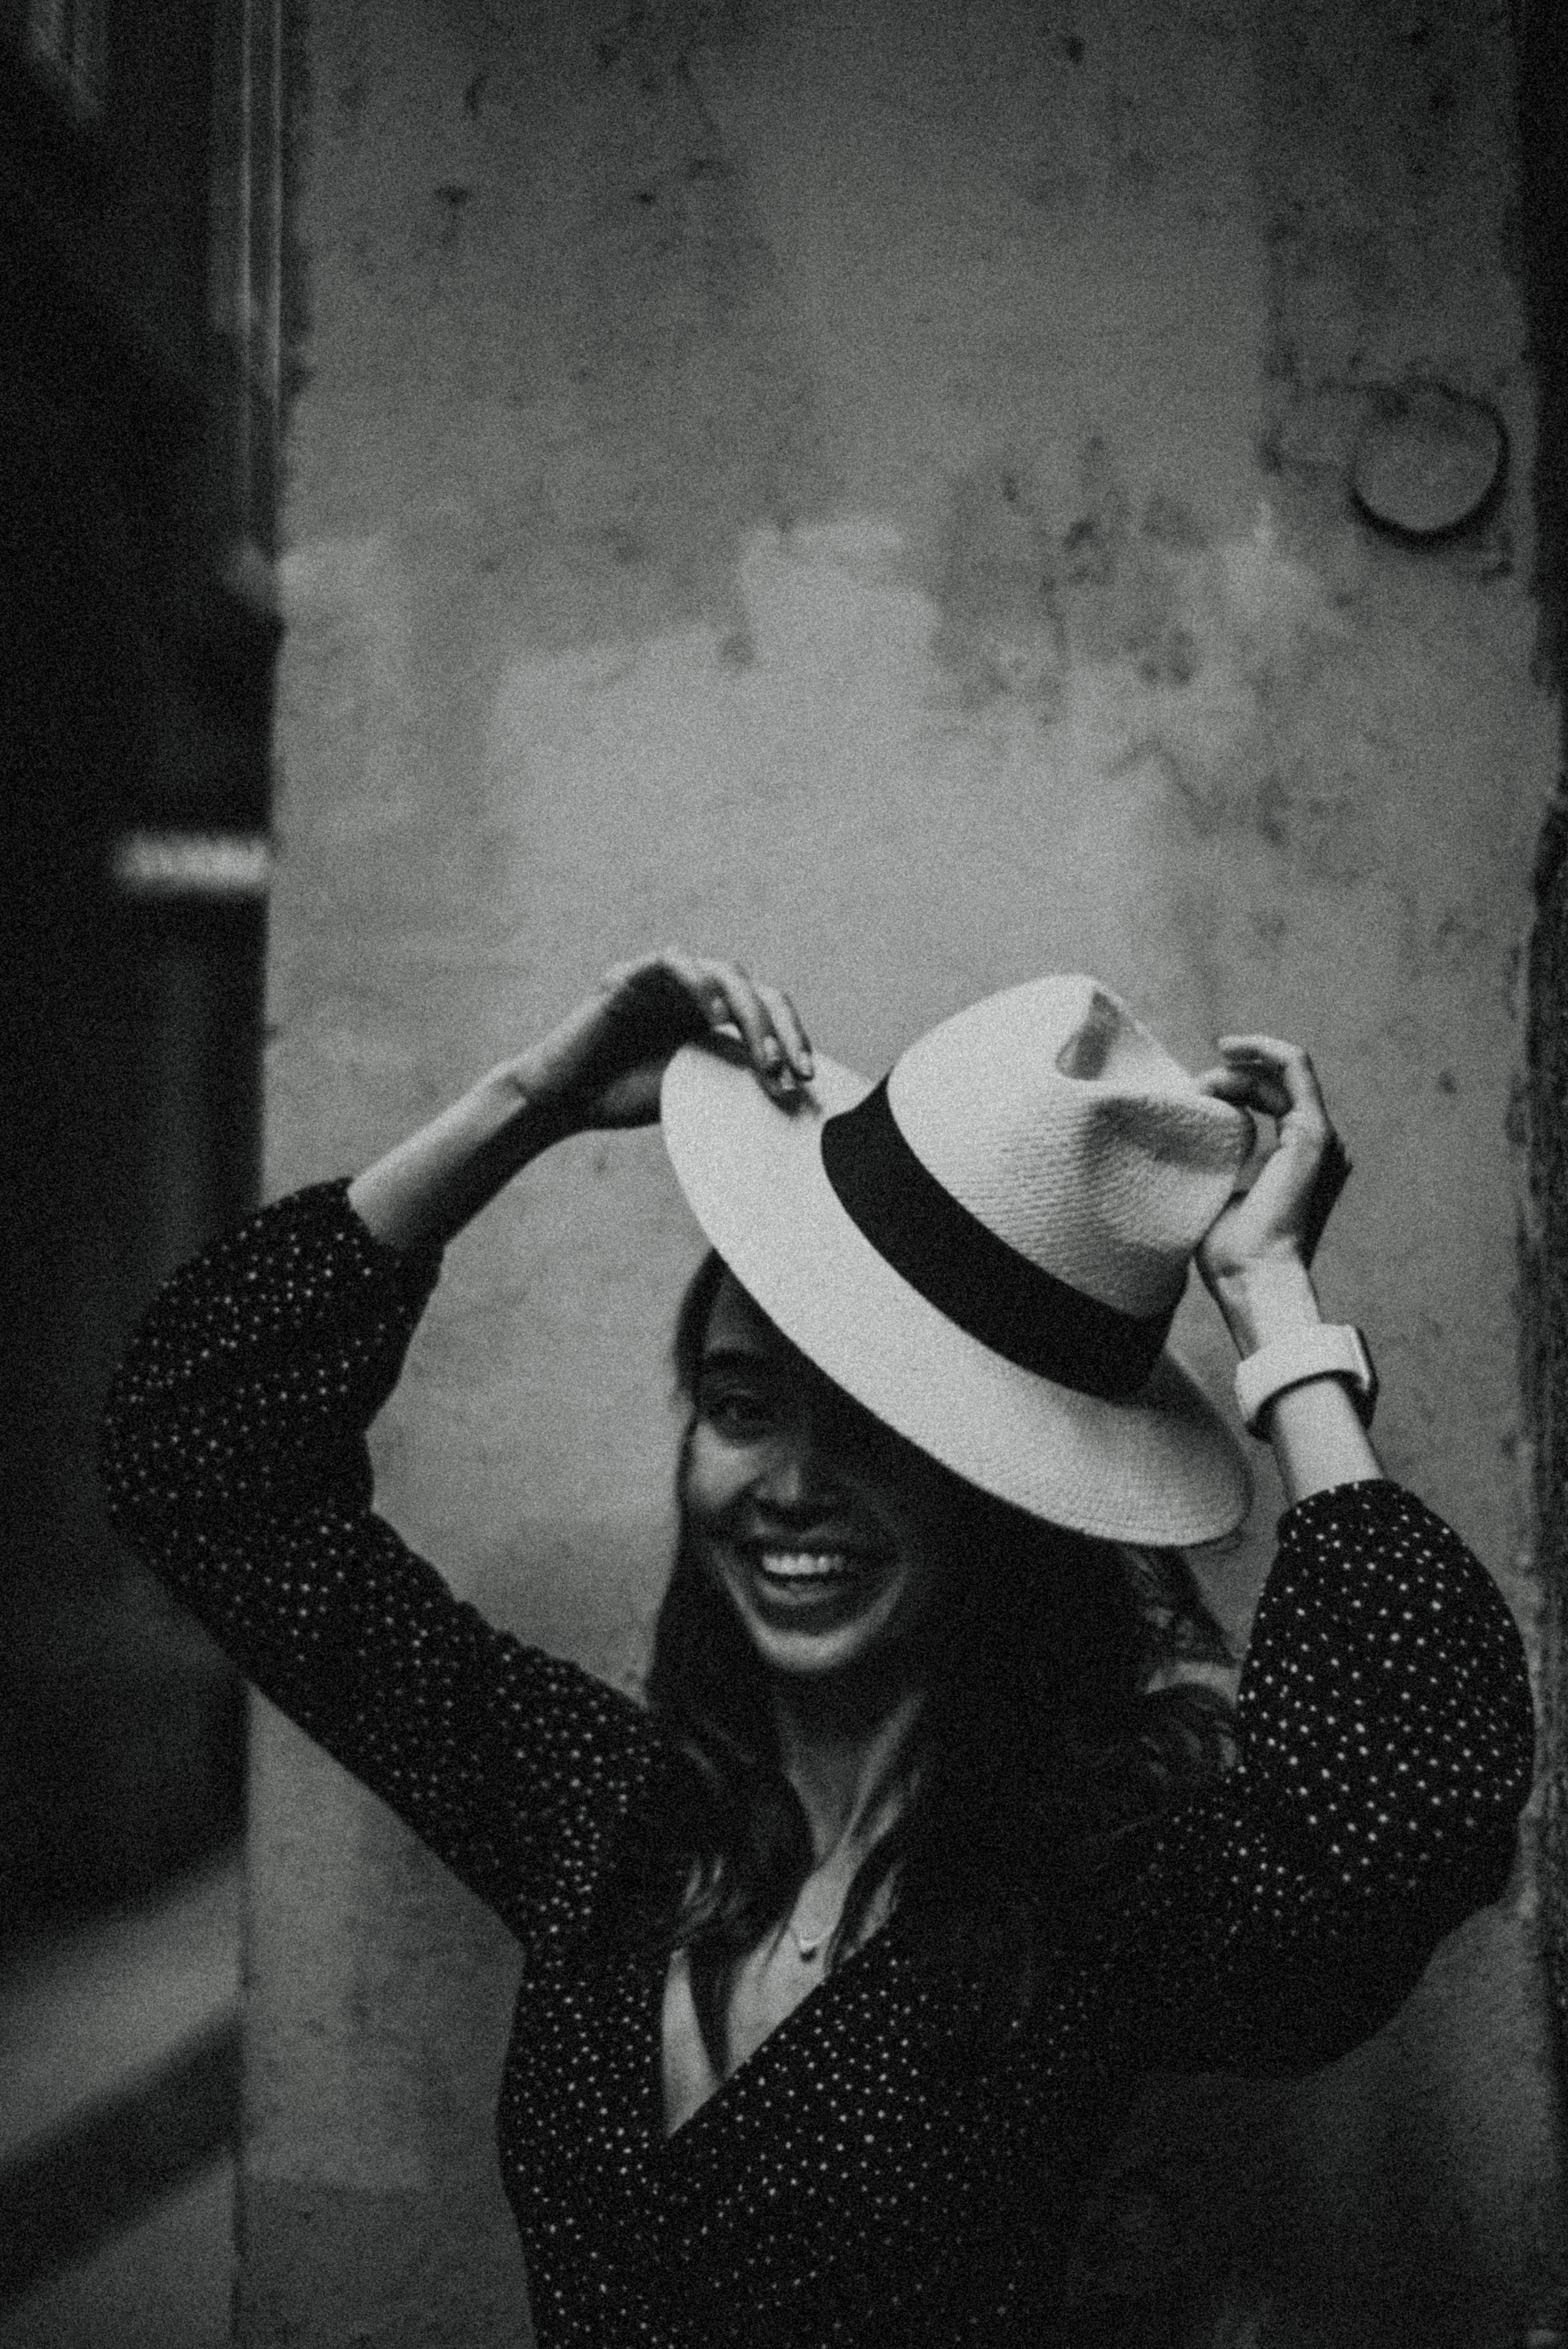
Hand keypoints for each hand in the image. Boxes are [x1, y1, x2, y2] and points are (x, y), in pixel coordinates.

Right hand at [513, 951, 814, 1130]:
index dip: (793, 1038)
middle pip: (756, 990)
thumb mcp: (696, 1091)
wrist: (565, 1102)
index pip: (768, 1013)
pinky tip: (716, 1016)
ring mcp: (664, 980)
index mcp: (713, 1017)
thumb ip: (735, 1076)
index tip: (808, 1076)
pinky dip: (700, 984)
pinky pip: (673, 962)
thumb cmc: (626, 1098)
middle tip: (792, 1070)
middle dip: (781, 1030)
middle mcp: (694, 992)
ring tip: (763, 1056)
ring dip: (751, 1014)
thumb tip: (794, 1087)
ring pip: (725, 973)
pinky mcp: (631, 975)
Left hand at [1193, 1036, 1350, 1295]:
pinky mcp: (1313, 1133)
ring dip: (1236, 1070)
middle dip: (1230, 1075)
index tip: (1196, 1086)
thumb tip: (1190, 1122)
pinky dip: (1262, 1052)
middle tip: (1192, 1091)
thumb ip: (1214, 1152)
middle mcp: (1316, 1143)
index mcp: (1299, 1157)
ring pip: (1282, 1071)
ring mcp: (1319, 1136)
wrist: (1251, 1277)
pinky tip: (1228, 1052)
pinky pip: (1295, 1067)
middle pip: (1275, 1082)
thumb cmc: (1228, 1251)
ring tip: (1199, 1090)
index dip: (1234, 1082)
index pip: (1271, 1098)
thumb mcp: (1214, 1187)